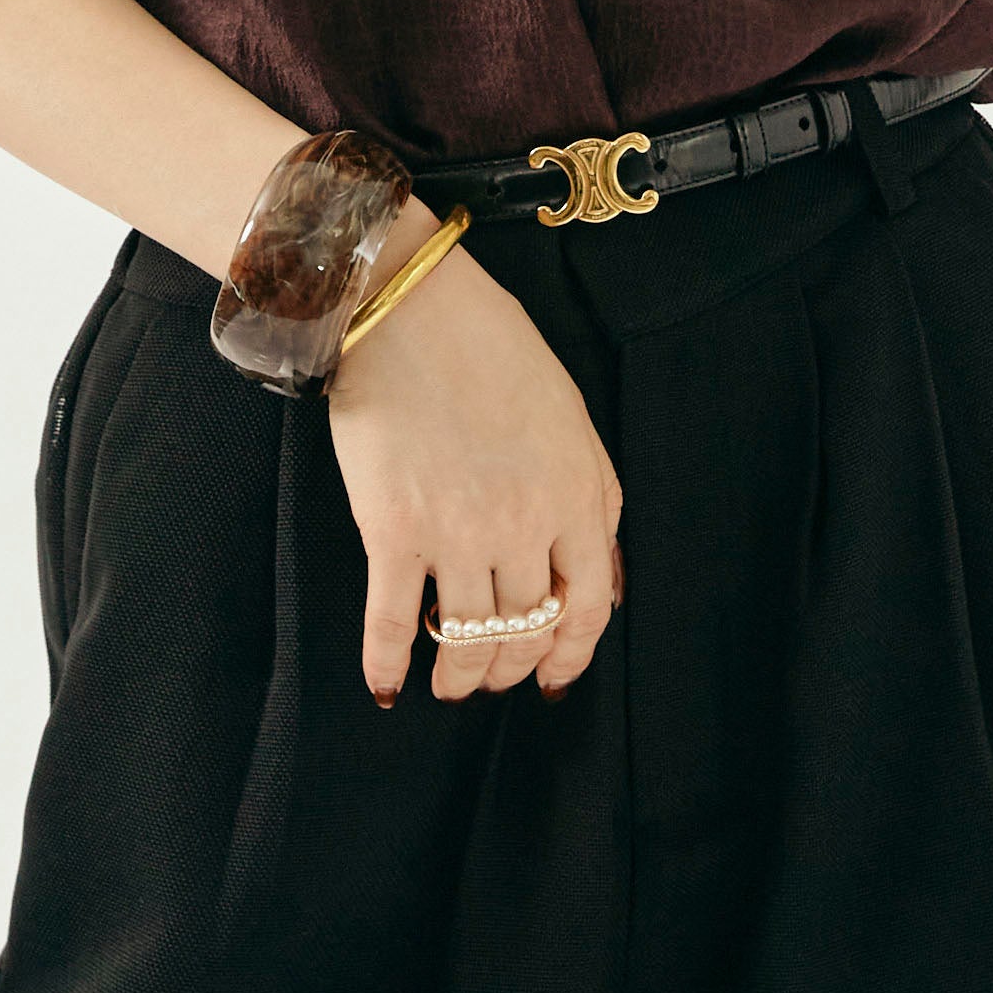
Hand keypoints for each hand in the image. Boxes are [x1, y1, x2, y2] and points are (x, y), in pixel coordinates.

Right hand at [327, 202, 621, 706]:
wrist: (409, 306)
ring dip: (459, 675)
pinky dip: (388, 663)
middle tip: (492, 678)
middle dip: (510, 667)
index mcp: (575, 495)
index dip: (570, 656)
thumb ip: (596, 499)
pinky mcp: (393, 528)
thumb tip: (606, 581)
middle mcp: (522, 524)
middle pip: (525, 629)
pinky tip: (386, 686)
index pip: (587, 607)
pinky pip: (393, 621)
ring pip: (466, 637)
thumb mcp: (572, 418)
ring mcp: (456, 531)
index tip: (551, 678)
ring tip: (449, 685)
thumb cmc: (492, 349)